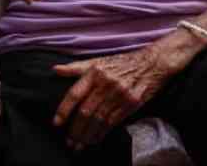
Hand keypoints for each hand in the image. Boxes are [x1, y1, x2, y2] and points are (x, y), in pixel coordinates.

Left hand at [51, 48, 175, 150]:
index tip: (57, 123)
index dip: (64, 109)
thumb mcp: (98, 61)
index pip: (75, 93)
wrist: (151, 64)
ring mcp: (120, 94)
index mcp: (95, 72)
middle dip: (76, 129)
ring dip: (88, 135)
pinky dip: (102, 133)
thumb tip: (55, 70)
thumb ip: (76, 67)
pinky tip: (95, 139)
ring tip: (79, 145)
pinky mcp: (132, 103)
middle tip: (69, 141)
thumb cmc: (121, 63)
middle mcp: (106, 83)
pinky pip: (113, 122)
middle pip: (86, 111)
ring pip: (99, 119)